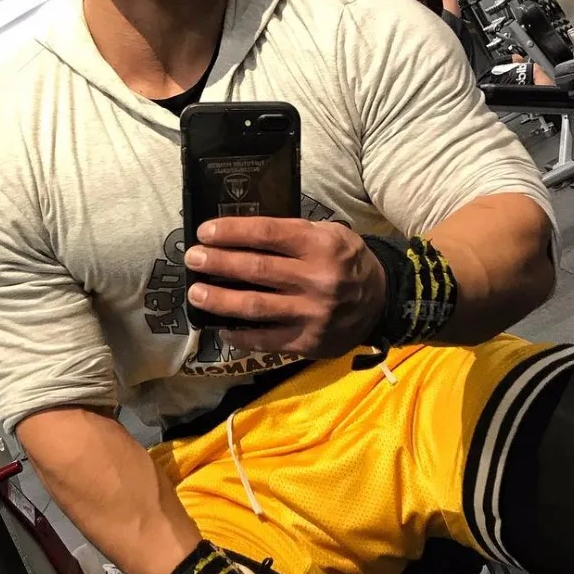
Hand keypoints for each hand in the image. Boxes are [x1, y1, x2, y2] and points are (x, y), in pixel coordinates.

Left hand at [184, 217, 385, 355]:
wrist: (381, 302)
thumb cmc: (346, 262)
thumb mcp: (331, 235)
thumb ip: (294, 233)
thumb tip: (241, 233)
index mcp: (321, 245)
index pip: (268, 233)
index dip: (232, 232)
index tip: (205, 232)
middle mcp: (317, 279)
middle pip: (257, 269)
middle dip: (218, 262)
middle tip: (192, 258)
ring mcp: (312, 313)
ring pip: (256, 306)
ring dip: (220, 299)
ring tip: (196, 293)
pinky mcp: (309, 341)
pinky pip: (266, 339)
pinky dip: (240, 335)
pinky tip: (221, 329)